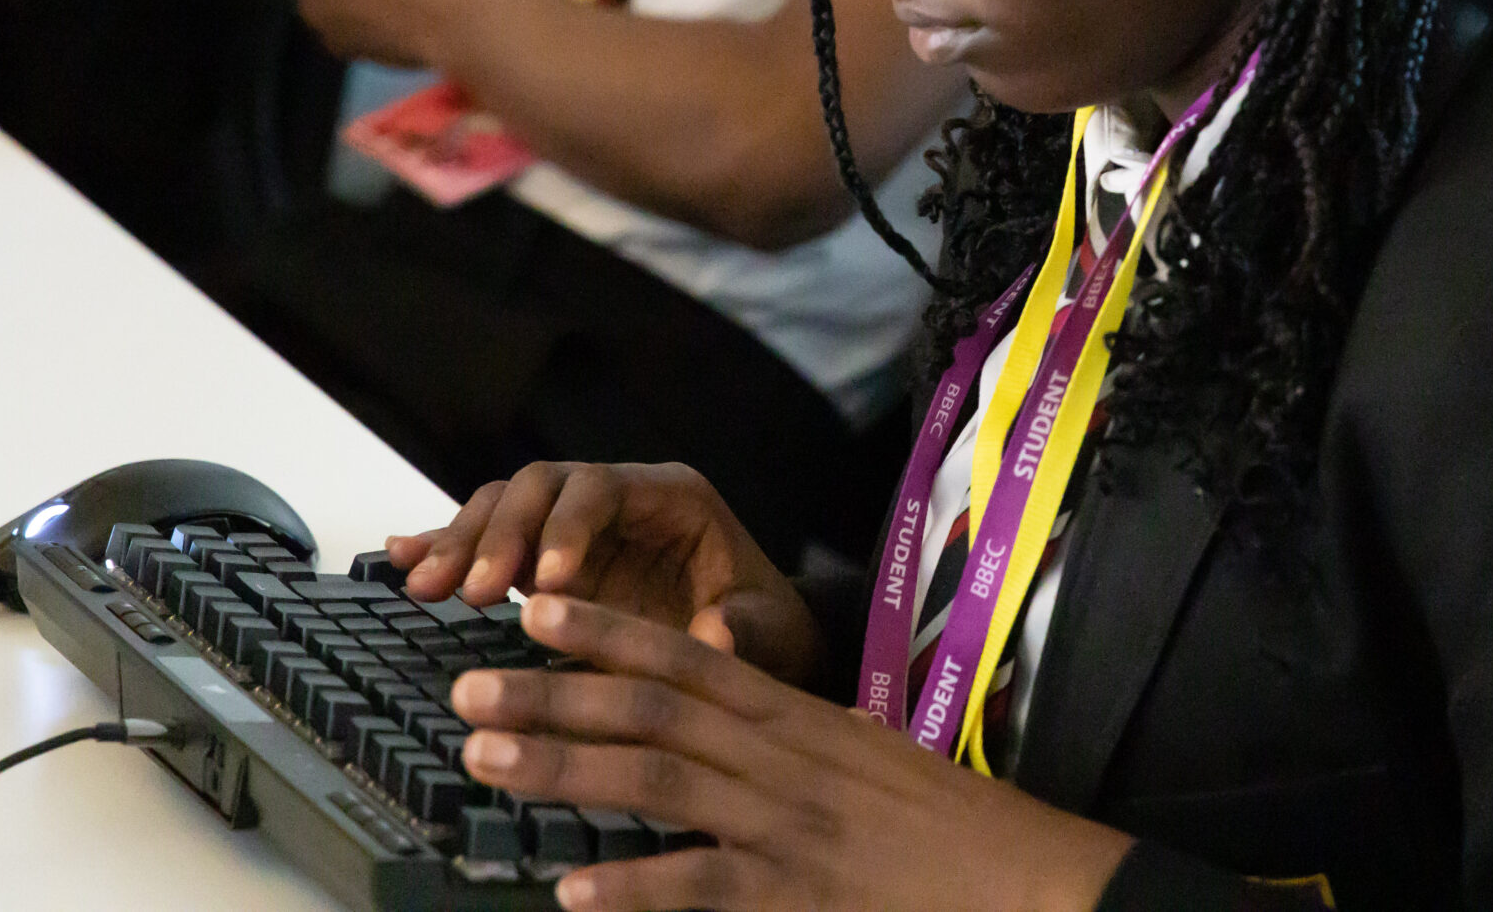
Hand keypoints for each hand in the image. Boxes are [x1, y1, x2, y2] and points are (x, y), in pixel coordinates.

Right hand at [390, 462, 822, 687]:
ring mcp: (575, 526)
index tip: (544, 582)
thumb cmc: (762, 624)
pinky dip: (444, 544)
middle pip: (540, 486)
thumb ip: (744, 628)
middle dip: (498, 533)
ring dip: (460, 542)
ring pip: (505, 507)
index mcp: (672, 497)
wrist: (752, 638)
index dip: (565, 526)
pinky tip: (400, 558)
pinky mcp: (545, 558)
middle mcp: (616, 499)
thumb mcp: (767, 628)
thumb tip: (716, 636)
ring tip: (424, 589)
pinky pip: (488, 537)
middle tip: (465, 593)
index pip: (602, 487)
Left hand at [454, 596, 1136, 911]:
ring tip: (486, 761)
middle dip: (553, 694)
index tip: (534, 608)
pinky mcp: (796, 893)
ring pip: (659, 784)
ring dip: (566, 770)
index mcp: (795, 717)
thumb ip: (787, 735)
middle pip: (650, 711)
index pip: (686, 655)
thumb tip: (717, 720)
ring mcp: (786, 825)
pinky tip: (573, 890)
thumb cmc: (941, 822)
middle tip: (468, 686)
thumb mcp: (859, 756)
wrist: (1024, 877)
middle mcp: (783, 757)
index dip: (605, 629)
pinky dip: (635, 888)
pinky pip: (703, 887)